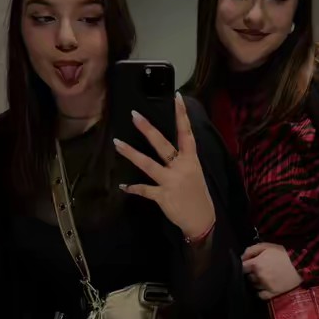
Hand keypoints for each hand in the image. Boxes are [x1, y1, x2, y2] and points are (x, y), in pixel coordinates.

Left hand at [114, 93, 214, 239]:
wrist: (202, 220)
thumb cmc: (198, 194)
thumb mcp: (194, 173)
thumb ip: (182, 160)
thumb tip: (168, 148)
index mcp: (191, 160)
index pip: (186, 133)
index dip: (182, 115)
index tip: (176, 98)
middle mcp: (181, 167)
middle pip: (163, 145)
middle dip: (148, 130)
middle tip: (135, 115)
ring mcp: (170, 181)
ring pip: (148, 165)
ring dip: (131, 154)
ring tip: (117, 143)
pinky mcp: (162, 196)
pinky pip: (144, 190)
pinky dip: (133, 188)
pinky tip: (123, 187)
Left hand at [242, 243, 301, 300]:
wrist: (300, 265)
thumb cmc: (283, 254)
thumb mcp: (267, 246)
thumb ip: (251, 250)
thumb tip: (241, 257)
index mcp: (256, 264)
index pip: (242, 267)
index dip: (244, 265)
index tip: (248, 265)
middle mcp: (258, 276)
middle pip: (248, 276)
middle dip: (252, 273)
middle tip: (259, 269)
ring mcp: (265, 286)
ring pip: (254, 285)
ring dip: (256, 282)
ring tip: (264, 277)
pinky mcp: (272, 293)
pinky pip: (260, 295)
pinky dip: (260, 292)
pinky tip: (264, 287)